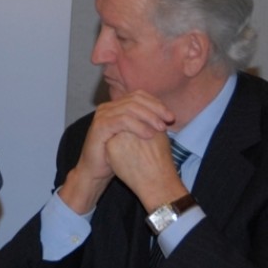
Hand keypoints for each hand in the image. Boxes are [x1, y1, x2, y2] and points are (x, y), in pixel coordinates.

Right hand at [58, 90, 174, 213]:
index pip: (138, 96)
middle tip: (169, 120)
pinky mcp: (99, 126)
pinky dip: (138, 126)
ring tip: (161, 128)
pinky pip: (122, 121)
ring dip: (149, 117)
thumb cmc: (117, 156)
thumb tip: (168, 116)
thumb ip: (145, 123)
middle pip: (135, 99)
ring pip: (129, 108)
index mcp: (115, 106)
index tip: (171, 116)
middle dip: (155, 109)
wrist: (96, 171)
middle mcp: (107, 107)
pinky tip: (149, 134)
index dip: (156, 103)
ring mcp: (102, 115)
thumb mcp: (133, 136)